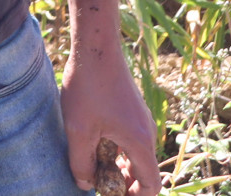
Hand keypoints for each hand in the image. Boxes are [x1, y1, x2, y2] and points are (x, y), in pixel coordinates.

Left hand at [60, 40, 159, 193]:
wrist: (95, 48)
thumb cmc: (88, 87)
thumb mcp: (78, 129)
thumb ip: (81, 162)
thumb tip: (86, 185)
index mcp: (140, 142)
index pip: (151, 184)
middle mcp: (147, 132)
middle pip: (145, 171)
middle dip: (125, 184)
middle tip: (100, 186)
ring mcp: (141, 120)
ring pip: (136, 155)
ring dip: (120, 167)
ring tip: (94, 169)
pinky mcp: (132, 110)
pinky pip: (131, 140)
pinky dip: (119, 150)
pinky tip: (96, 146)